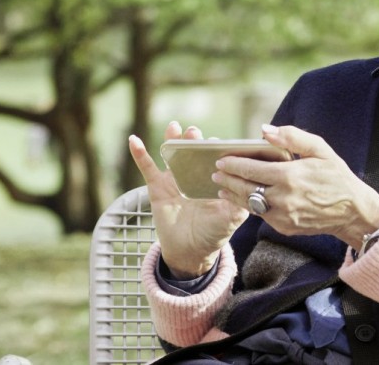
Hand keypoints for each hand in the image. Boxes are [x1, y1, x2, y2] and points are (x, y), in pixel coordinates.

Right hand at [127, 122, 247, 277]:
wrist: (190, 252)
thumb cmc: (214, 233)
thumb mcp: (231, 219)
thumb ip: (238, 202)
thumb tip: (245, 186)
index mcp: (214, 177)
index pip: (216, 156)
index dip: (217, 149)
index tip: (218, 145)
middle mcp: (196, 174)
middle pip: (194, 151)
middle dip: (195, 140)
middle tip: (194, 133)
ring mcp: (175, 179)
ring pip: (173, 154)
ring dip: (172, 139)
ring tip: (174, 127)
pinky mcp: (157, 187)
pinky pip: (147, 168)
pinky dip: (140, 154)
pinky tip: (133, 140)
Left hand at [211, 124, 378, 246]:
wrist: (353, 211)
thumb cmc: (337, 176)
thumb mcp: (320, 150)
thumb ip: (292, 137)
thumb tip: (264, 130)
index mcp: (289, 176)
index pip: (251, 169)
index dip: (233, 164)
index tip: (221, 159)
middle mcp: (283, 198)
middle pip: (244, 188)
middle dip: (227, 180)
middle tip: (216, 174)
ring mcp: (283, 216)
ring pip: (250, 204)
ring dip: (234, 195)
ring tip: (223, 189)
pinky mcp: (285, 227)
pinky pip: (262, 215)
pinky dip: (251, 206)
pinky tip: (245, 199)